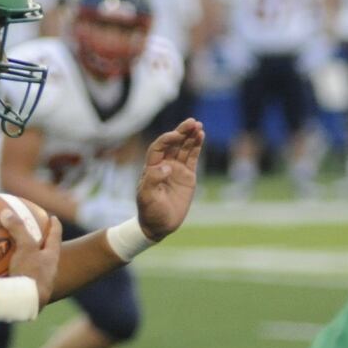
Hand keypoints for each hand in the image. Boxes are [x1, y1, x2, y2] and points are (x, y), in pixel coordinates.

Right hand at [3, 209, 61, 303]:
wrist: (25, 304)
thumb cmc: (30, 274)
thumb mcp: (25, 248)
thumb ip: (17, 229)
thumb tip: (6, 212)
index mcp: (51, 259)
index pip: (55, 237)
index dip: (54, 226)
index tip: (53, 218)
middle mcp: (48, 272)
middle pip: (45, 253)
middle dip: (39, 244)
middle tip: (32, 234)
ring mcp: (38, 285)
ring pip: (32, 268)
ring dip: (24, 260)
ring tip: (12, 253)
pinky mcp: (27, 295)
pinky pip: (19, 281)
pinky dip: (11, 275)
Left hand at [133, 118, 203, 241]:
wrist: (159, 226)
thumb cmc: (149, 212)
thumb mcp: (146, 197)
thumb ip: (153, 180)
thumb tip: (166, 166)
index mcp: (151, 167)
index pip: (159, 147)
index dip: (167, 139)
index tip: (176, 135)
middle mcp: (164, 165)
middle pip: (173, 143)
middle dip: (182, 132)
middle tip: (192, 121)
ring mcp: (176, 169)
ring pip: (184, 148)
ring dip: (191, 136)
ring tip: (199, 126)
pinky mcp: (188, 176)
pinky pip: (192, 158)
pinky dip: (197, 147)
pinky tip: (201, 136)